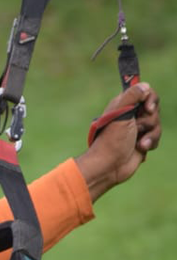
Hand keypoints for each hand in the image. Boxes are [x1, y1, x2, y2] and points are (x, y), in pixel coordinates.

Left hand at [76, 82, 160, 201]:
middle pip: (154, 108)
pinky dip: (150, 142)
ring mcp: (137, 129)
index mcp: (123, 106)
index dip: (150, 99)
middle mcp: (130, 116)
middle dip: (149, 120)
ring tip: (138, 143)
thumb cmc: (111, 140)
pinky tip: (140, 148)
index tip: (148, 108)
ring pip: (157, 123)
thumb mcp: (120, 114)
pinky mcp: (142, 141)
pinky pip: (156, 136)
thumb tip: (145, 86)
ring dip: (150, 134)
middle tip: (137, 128)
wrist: (109, 166)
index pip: (145, 92)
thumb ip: (132, 96)